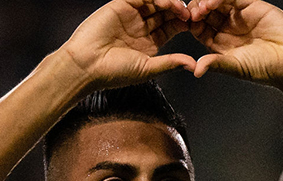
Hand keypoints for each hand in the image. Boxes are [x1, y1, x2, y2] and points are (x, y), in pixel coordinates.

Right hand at [60, 0, 196, 89]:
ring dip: (169, 2)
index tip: (196, 24)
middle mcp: (142, 26)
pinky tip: (164, 2)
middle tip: (191, 13)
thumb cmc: (114, 73)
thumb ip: (171, 63)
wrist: (86, 65)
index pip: (172, 26)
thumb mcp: (148, 69)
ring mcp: (132, 15)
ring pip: (156, 1)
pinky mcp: (120, 5)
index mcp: (151, 42)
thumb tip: (194, 65)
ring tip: (179, 8)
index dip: (185, 23)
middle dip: (180, 10)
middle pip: (167, 11)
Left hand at [186, 0, 282, 87]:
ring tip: (200, 9)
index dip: (190, 23)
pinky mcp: (252, 4)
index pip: (199, 28)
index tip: (183, 23)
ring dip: (205, 2)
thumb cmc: (265, 69)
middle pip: (205, 12)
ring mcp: (239, 14)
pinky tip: (211, 3)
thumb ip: (216, 64)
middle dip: (195, 10)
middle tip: (189, 13)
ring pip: (216, 2)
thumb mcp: (236, 66)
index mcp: (219, 42)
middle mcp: (227, 27)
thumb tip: (195, 70)